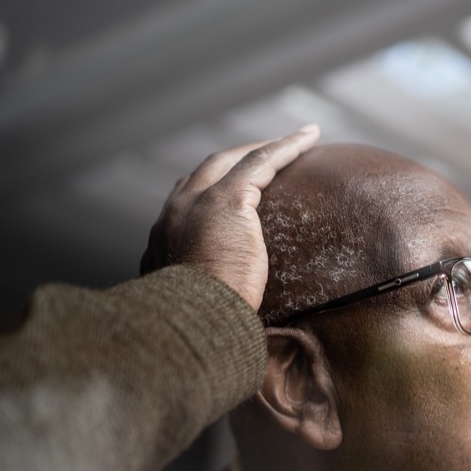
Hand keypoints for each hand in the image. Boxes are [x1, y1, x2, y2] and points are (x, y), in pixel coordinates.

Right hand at [139, 125, 320, 310]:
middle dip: (237, 160)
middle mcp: (172, 215)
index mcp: (161, 243)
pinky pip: (261, 162)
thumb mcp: (195, 313)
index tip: (234, 194)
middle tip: (268, 156)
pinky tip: (308, 138)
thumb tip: (224, 320)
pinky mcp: (226, 201)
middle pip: (207, 172)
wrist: (190, 327)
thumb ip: (203, 304)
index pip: (185, 206)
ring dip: (266, 147)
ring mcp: (195, 203)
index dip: (208, 194)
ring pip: (235, 161)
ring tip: (299, 141)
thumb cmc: (199, 332)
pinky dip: (285, 148)